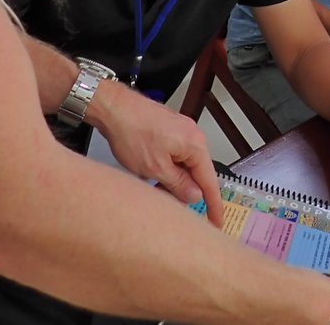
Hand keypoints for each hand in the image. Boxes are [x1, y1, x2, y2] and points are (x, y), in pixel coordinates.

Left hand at [90, 82, 223, 226]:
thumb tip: (194, 195)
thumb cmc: (131, 131)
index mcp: (195, 145)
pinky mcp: (168, 130)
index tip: (216, 221)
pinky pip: (175, 155)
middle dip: (185, 191)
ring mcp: (180, 131)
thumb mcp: (155, 168)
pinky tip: (151, 174)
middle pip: (197, 173)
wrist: (113, 107)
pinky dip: (167, 168)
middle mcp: (192, 135)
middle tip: (170, 204)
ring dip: (172, 179)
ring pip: (184, 165)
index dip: (214, 205)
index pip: (210, 182)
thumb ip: (178, 184)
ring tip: (152, 186)